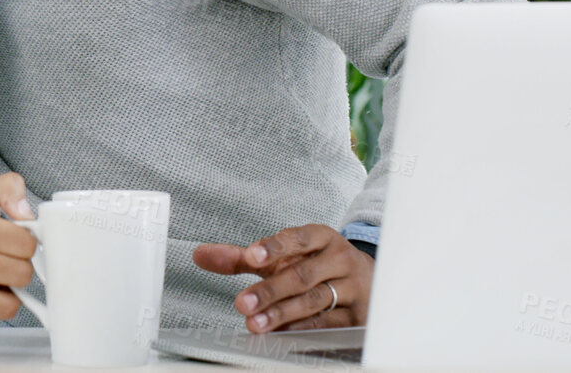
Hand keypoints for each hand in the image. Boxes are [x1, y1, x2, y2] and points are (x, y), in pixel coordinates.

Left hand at [193, 224, 372, 331]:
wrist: (368, 279)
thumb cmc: (317, 265)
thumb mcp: (284, 256)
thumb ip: (243, 257)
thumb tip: (201, 255)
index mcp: (322, 238)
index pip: (298, 239)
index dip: (274, 247)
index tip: (251, 256)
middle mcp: (339, 260)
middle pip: (303, 275)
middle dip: (270, 290)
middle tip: (242, 303)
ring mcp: (352, 288)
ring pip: (315, 301)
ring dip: (282, 313)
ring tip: (255, 323)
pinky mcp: (357, 315)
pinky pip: (328, 324)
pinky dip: (302, 328)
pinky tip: (282, 332)